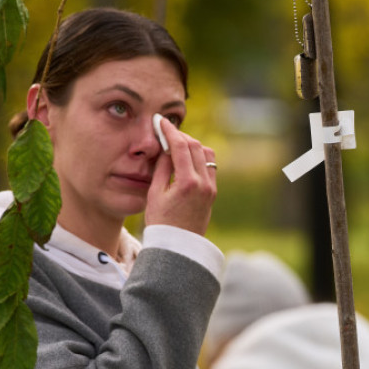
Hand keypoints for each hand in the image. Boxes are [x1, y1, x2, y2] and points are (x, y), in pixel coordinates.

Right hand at [144, 117, 217, 235]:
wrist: (179, 247)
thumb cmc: (161, 222)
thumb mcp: (155, 194)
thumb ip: (162, 168)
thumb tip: (166, 147)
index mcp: (187, 183)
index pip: (180, 146)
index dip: (169, 130)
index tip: (160, 121)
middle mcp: (203, 183)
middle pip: (195, 146)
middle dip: (181, 135)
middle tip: (166, 132)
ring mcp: (211, 188)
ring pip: (206, 154)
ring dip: (192, 145)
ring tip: (175, 146)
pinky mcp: (213, 192)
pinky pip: (210, 166)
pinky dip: (199, 157)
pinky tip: (185, 159)